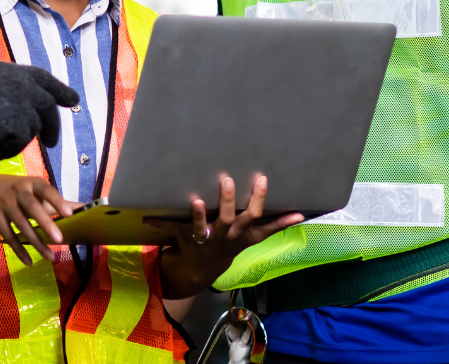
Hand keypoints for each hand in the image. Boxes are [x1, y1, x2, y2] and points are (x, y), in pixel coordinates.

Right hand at [0, 62, 79, 158]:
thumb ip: (9, 87)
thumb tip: (24, 100)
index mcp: (15, 72)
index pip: (45, 80)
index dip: (60, 91)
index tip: (73, 100)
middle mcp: (23, 86)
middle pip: (49, 107)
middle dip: (52, 126)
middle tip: (51, 142)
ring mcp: (22, 104)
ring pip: (34, 127)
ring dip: (23, 140)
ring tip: (6, 148)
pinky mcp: (16, 124)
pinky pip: (20, 142)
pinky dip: (10, 150)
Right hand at [0, 173, 81, 264]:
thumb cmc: (19, 191)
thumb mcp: (36, 191)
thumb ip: (58, 201)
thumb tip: (84, 207)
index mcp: (33, 184)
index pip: (46, 191)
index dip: (57, 201)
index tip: (69, 213)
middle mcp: (19, 191)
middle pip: (32, 207)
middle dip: (45, 223)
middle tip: (59, 240)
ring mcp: (5, 203)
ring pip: (21, 224)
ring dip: (36, 242)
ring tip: (50, 257)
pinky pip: (8, 234)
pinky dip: (19, 249)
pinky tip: (29, 261)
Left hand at [146, 176, 303, 298]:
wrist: (203, 268)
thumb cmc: (231, 243)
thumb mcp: (255, 237)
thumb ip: (276, 225)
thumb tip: (302, 214)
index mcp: (241, 233)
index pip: (255, 216)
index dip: (259, 200)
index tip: (262, 179)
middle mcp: (224, 235)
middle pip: (229, 219)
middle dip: (229, 202)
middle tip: (228, 181)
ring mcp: (204, 237)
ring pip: (203, 226)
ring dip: (199, 214)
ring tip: (197, 200)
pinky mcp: (185, 237)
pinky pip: (172, 228)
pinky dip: (159, 222)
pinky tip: (146, 217)